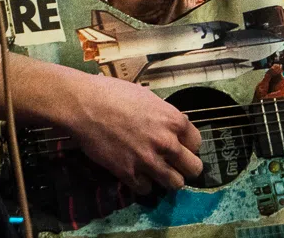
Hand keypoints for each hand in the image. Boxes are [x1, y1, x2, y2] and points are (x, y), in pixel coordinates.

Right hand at [64, 73, 203, 193]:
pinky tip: (136, 174)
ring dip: (168, 180)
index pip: (197, 144)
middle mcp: (167, 143)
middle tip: (175, 165)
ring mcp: (148, 160)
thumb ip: (165, 116)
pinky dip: (143, 184)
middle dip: (186, 167)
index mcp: (174, 121)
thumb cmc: (115, 94)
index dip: (188, 146)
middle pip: (193, 168)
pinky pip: (146, 190)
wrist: (85, 105)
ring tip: (158, 173)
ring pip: (175, 184)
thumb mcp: (149, 98)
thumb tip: (173, 125)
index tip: (180, 146)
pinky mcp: (128, 173)